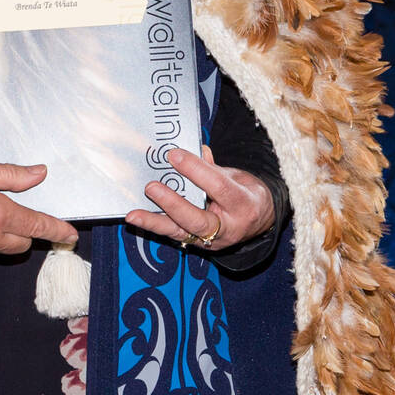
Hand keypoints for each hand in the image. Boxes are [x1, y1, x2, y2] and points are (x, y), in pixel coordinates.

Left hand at [125, 144, 274, 252]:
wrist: (261, 222)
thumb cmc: (246, 193)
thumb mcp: (238, 177)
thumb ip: (214, 167)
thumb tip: (195, 150)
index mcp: (243, 205)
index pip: (218, 187)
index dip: (196, 171)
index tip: (174, 154)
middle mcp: (229, 228)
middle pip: (199, 220)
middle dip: (173, 204)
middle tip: (151, 187)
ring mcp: (213, 241)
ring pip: (182, 234)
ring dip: (155, 224)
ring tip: (133, 215)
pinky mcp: (199, 245)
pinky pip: (176, 236)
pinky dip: (156, 227)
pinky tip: (137, 219)